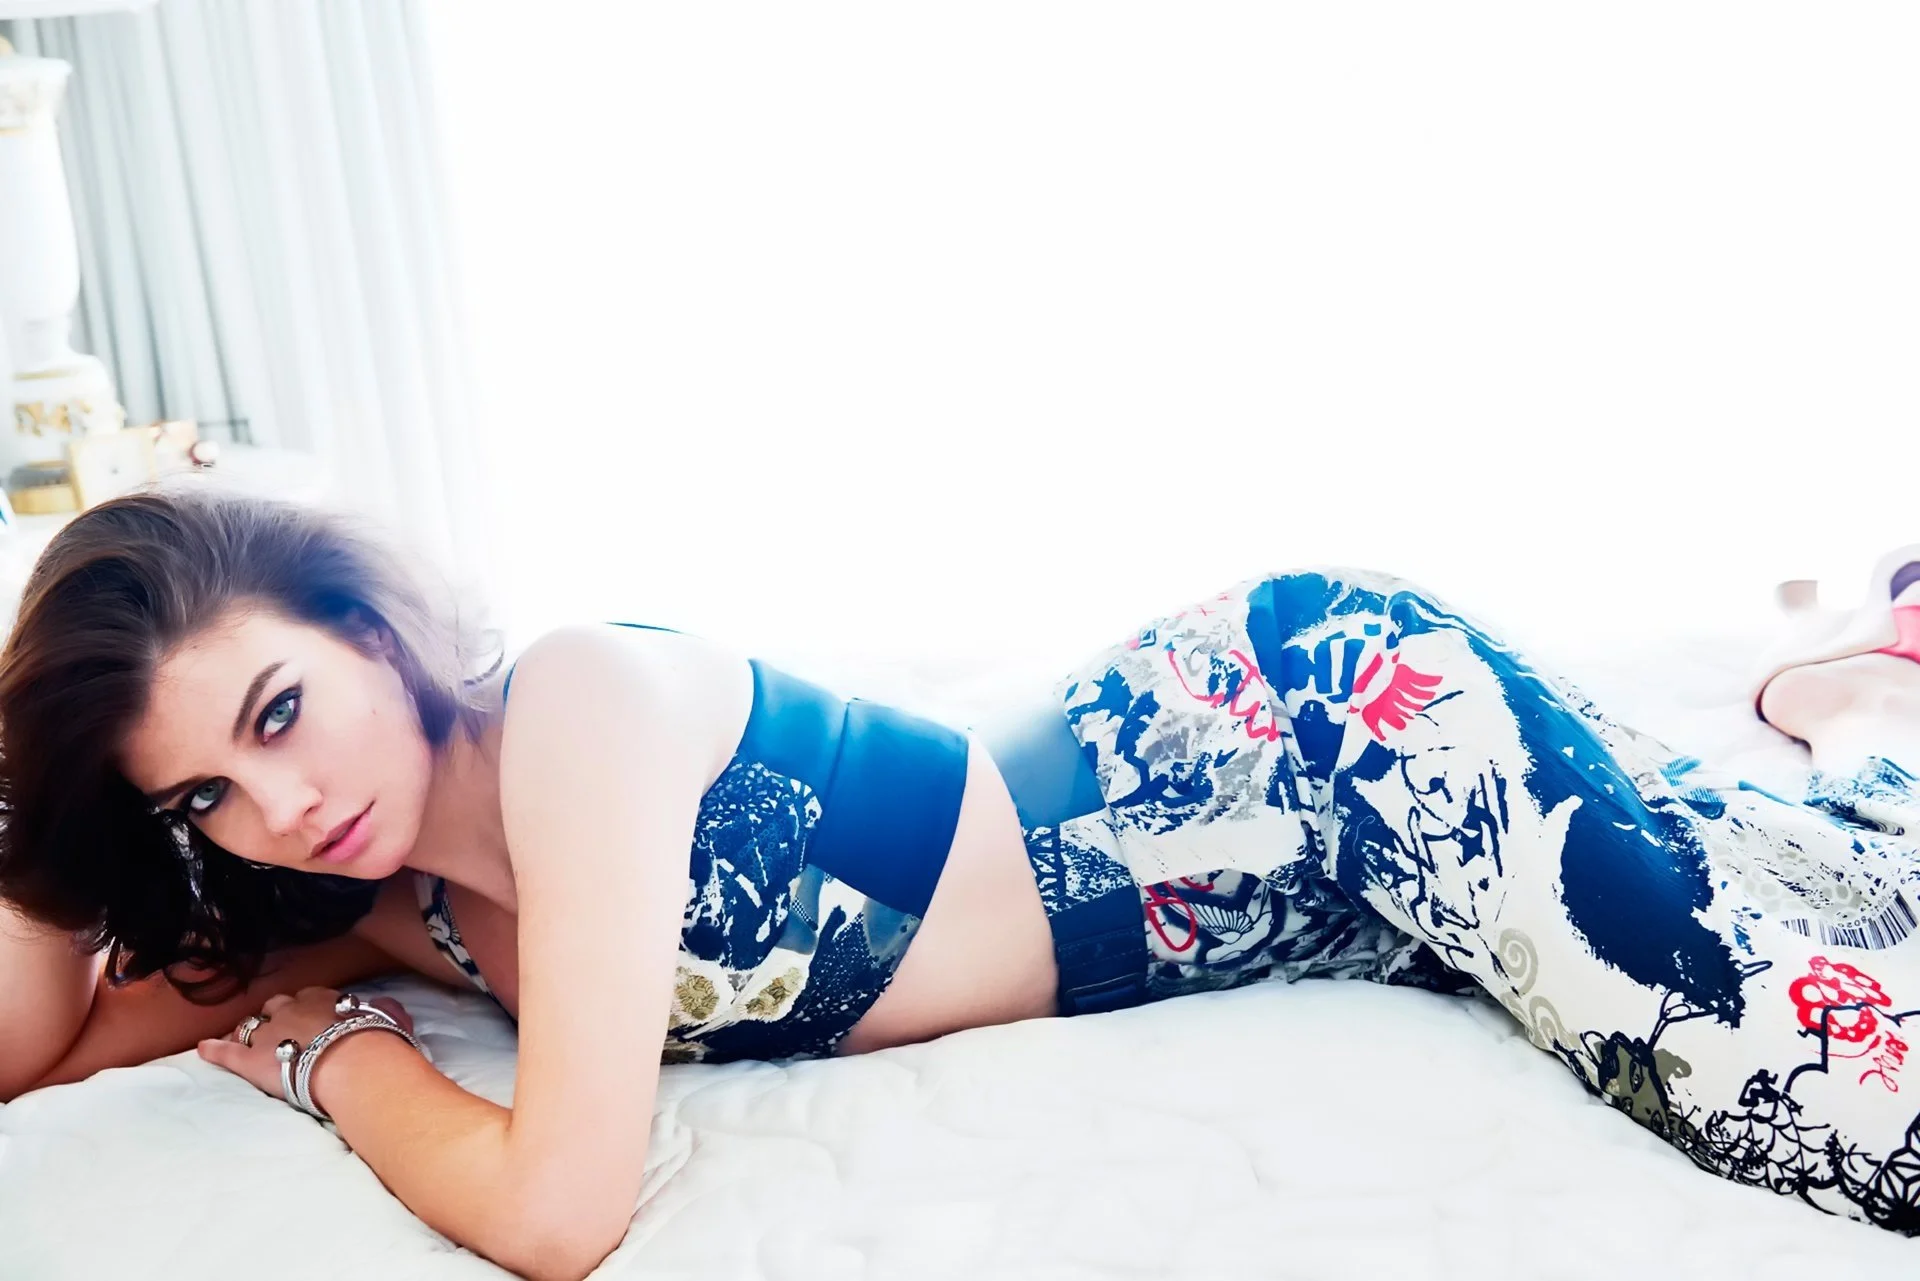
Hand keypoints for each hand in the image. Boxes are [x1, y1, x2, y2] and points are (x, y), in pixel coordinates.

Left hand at [199, 986, 414, 1116]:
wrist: (355, 1063)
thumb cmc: (377, 1042)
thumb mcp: (390, 1018)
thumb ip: (383, 1010)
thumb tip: (384, 1009)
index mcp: (324, 999)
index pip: (308, 997)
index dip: (306, 1009)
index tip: (310, 1018)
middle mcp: (293, 1010)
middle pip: (276, 1006)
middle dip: (275, 1016)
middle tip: (280, 1030)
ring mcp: (269, 1034)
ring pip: (251, 1027)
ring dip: (248, 1032)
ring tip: (246, 1040)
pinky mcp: (249, 1061)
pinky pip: (226, 1052)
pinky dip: (214, 1050)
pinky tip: (204, 1049)